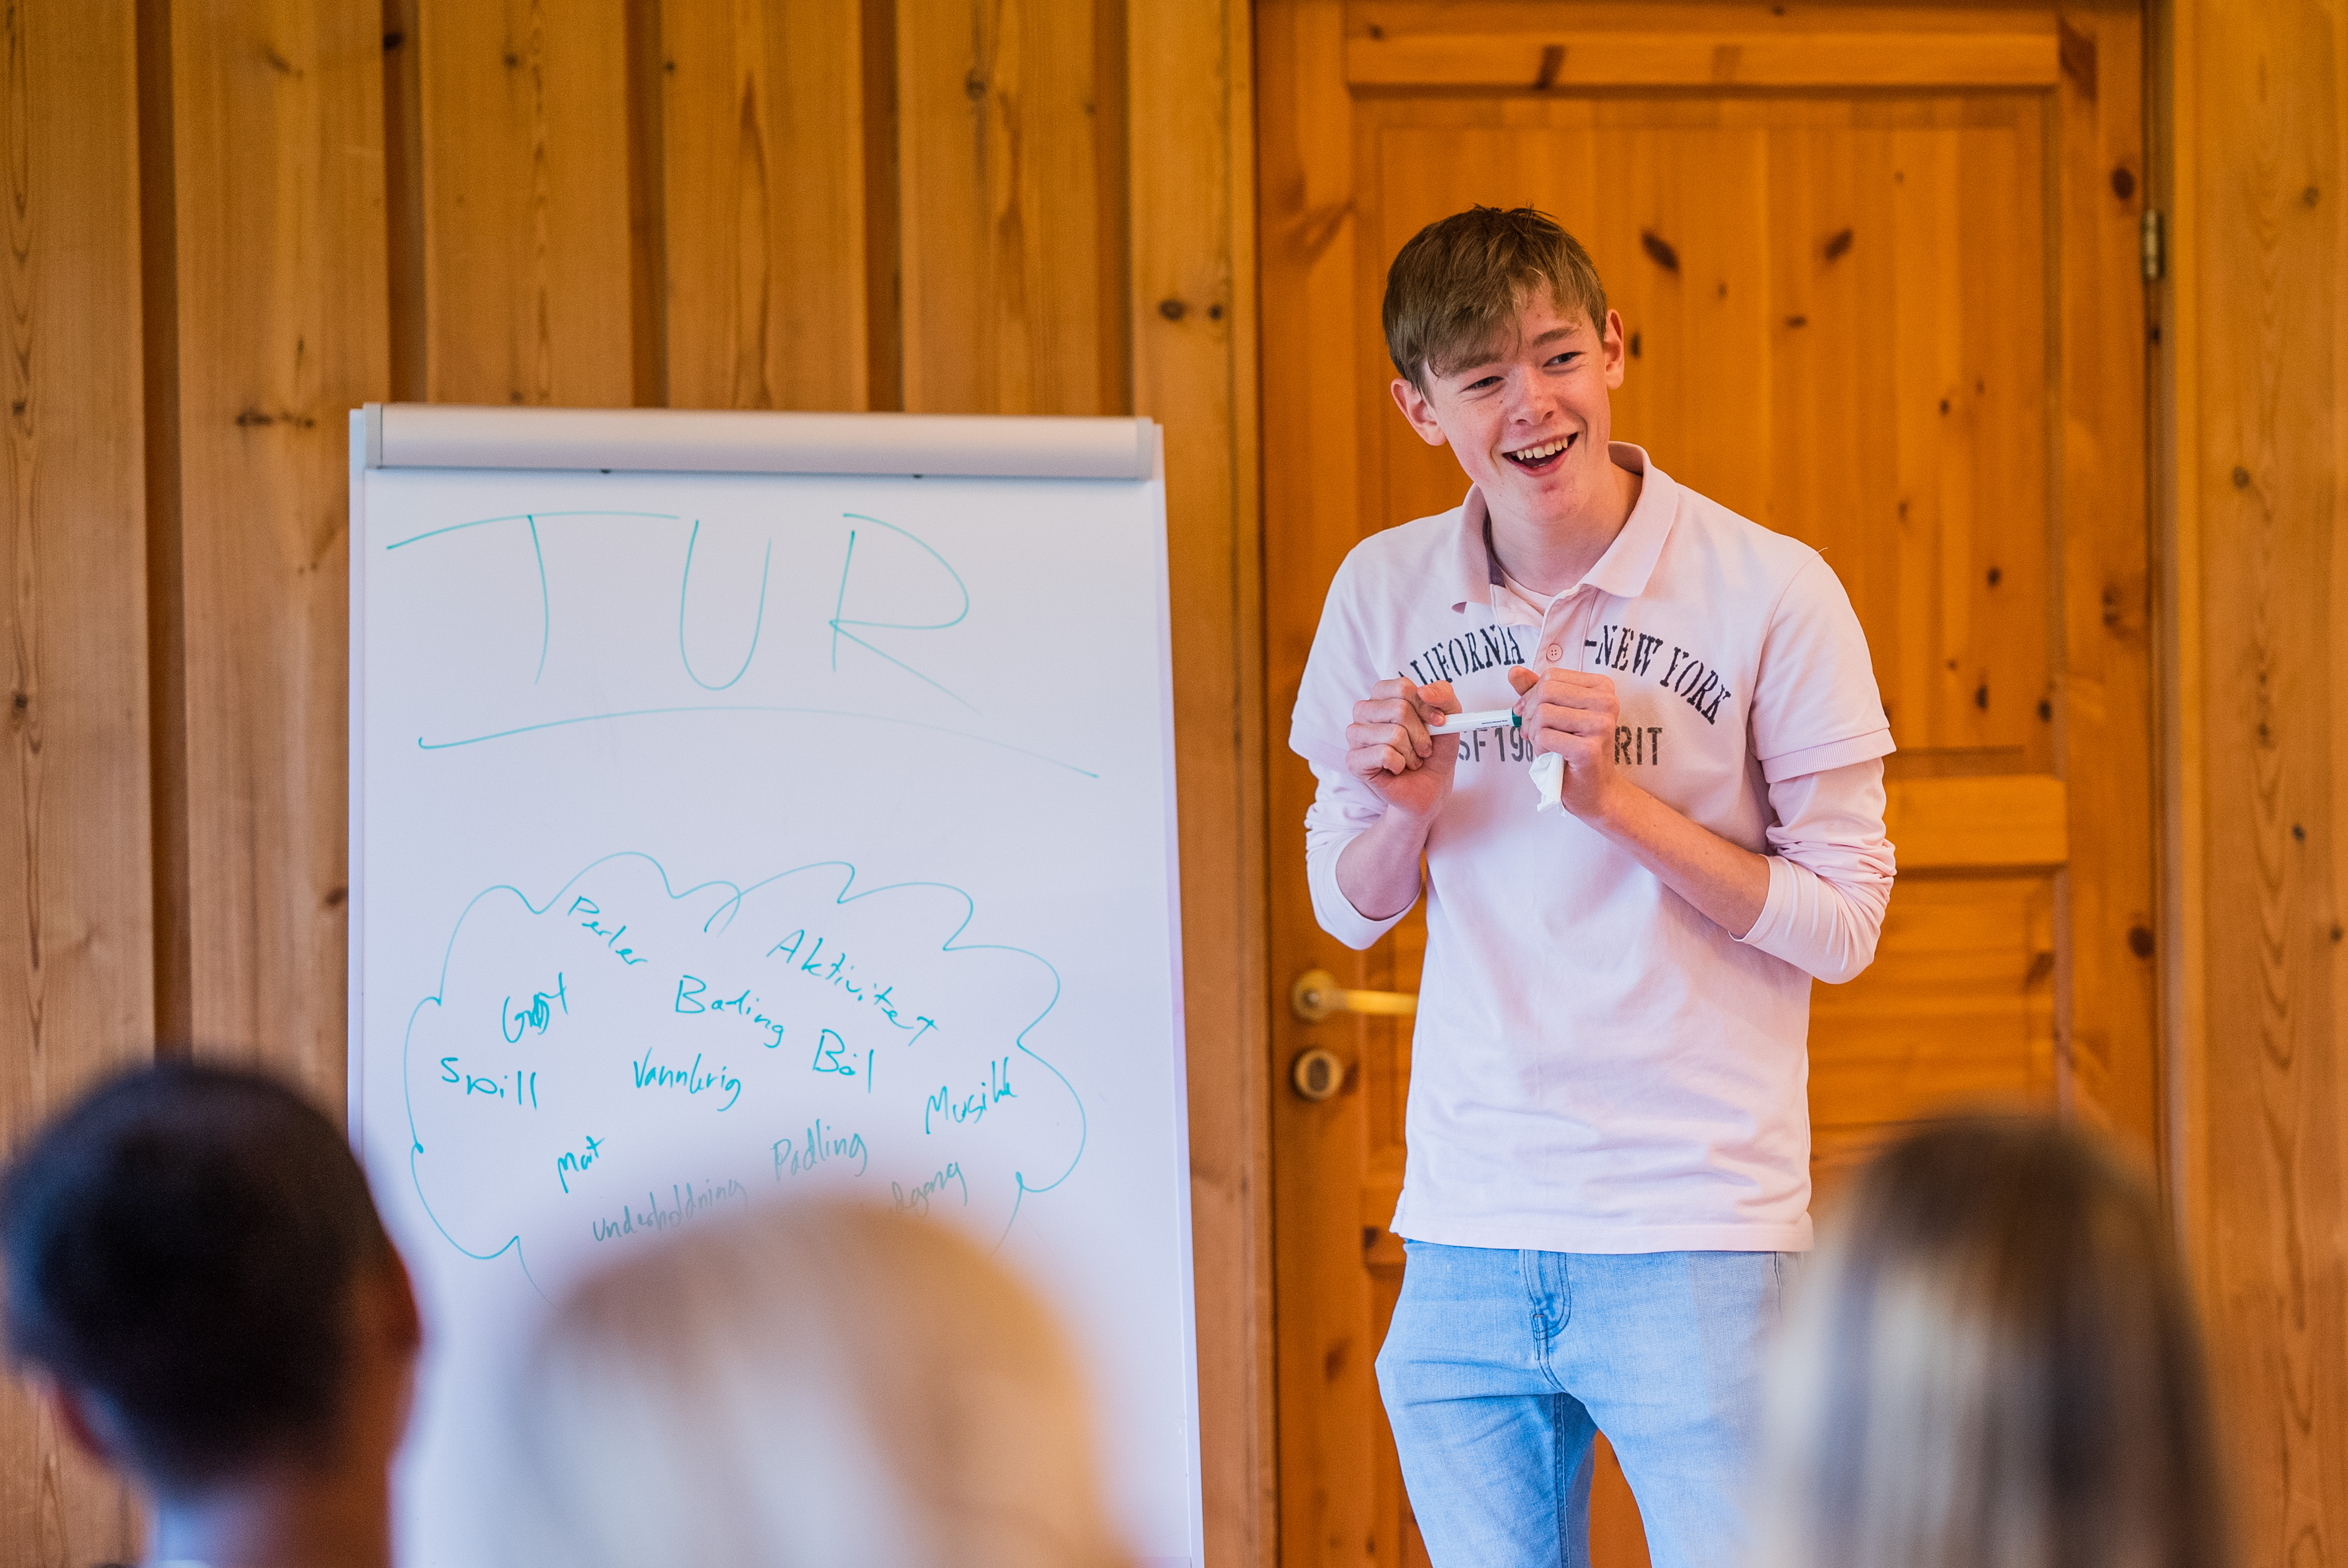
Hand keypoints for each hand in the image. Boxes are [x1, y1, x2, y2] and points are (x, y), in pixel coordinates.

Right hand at [1345, 678, 1460, 820]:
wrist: (1431, 785)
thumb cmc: (1434, 749)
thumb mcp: (1449, 717)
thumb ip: (1443, 695)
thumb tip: (1424, 691)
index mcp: (1383, 695)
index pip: (1402, 687)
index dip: (1425, 706)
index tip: (1439, 722)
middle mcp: (1364, 711)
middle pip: (1399, 709)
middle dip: (1421, 734)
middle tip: (1424, 748)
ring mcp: (1356, 735)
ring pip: (1393, 734)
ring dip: (1412, 752)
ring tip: (1411, 759)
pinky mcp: (1354, 760)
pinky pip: (1384, 754)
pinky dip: (1400, 764)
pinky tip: (1398, 768)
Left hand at [1510, 665, 1628, 820]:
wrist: (1595, 790)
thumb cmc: (1574, 750)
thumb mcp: (1555, 713)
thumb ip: (1535, 691)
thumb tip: (1514, 672)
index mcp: (1602, 687)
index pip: (1551, 676)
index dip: (1532, 696)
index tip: (1532, 715)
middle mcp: (1606, 702)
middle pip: (1545, 692)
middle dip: (1530, 714)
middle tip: (1536, 734)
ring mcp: (1600, 725)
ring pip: (1542, 714)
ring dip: (1534, 734)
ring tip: (1547, 746)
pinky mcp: (1589, 749)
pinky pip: (1543, 737)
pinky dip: (1540, 749)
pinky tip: (1553, 757)